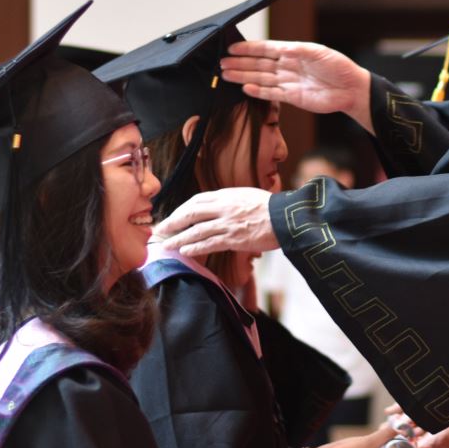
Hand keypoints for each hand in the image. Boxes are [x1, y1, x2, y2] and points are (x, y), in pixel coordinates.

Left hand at [154, 188, 275, 255]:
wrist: (288, 217)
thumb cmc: (271, 208)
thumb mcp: (247, 196)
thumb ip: (230, 201)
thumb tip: (216, 209)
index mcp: (227, 195)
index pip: (197, 200)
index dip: (181, 209)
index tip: (172, 217)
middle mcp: (224, 207)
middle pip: (190, 213)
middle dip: (173, 222)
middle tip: (160, 230)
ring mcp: (228, 223)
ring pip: (196, 230)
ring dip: (178, 238)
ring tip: (167, 245)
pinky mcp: (234, 238)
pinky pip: (209, 243)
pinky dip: (195, 247)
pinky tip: (185, 252)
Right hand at [221, 40, 370, 123]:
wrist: (351, 89)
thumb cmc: (338, 66)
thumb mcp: (319, 52)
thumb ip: (298, 51)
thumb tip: (281, 49)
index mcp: (292, 52)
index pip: (265, 49)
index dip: (249, 49)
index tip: (232, 48)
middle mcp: (287, 66)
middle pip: (258, 64)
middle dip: (240, 63)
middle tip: (222, 63)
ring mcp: (288, 82)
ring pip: (260, 79)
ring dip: (243, 77)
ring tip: (226, 74)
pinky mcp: (292, 97)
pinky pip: (271, 94)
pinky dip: (258, 92)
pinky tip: (245, 89)